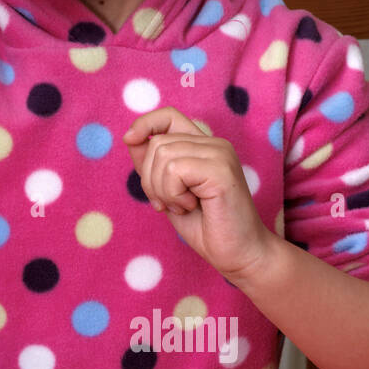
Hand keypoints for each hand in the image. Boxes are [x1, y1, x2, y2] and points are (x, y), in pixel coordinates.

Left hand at [122, 106, 275, 283]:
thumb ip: (153, 165)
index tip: (130, 140)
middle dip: (150, 179)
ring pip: (163, 155)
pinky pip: (175, 170)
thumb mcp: (168, 191)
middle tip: (169, 203)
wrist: (238, 253)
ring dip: (162, 189)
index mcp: (204, 146)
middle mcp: (215, 144)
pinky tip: (191, 206)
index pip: (169, 115)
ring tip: (182, 206)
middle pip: (157, 143)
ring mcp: (220, 154)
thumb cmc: (205, 226)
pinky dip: (173, 194)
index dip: (145, 123)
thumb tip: (131, 138)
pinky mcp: (221, 169)